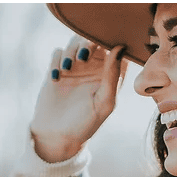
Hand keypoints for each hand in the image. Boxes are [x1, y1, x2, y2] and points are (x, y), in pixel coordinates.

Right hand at [29, 35, 127, 162]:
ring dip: (71, 50)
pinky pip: (57, 52)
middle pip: (94, 40)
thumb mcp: (104, 102)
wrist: (57, 136)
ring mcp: (75, 68)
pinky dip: (56, 60)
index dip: (112, 41)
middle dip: (87, 42)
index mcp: (111, 75)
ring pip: (74, 42)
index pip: (117, 48)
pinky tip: (56, 78)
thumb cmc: (86, 124)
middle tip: (83, 56)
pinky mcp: (57, 70)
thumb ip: (113, 75)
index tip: (105, 46)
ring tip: (67, 68)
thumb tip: (120, 48)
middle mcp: (95, 68)